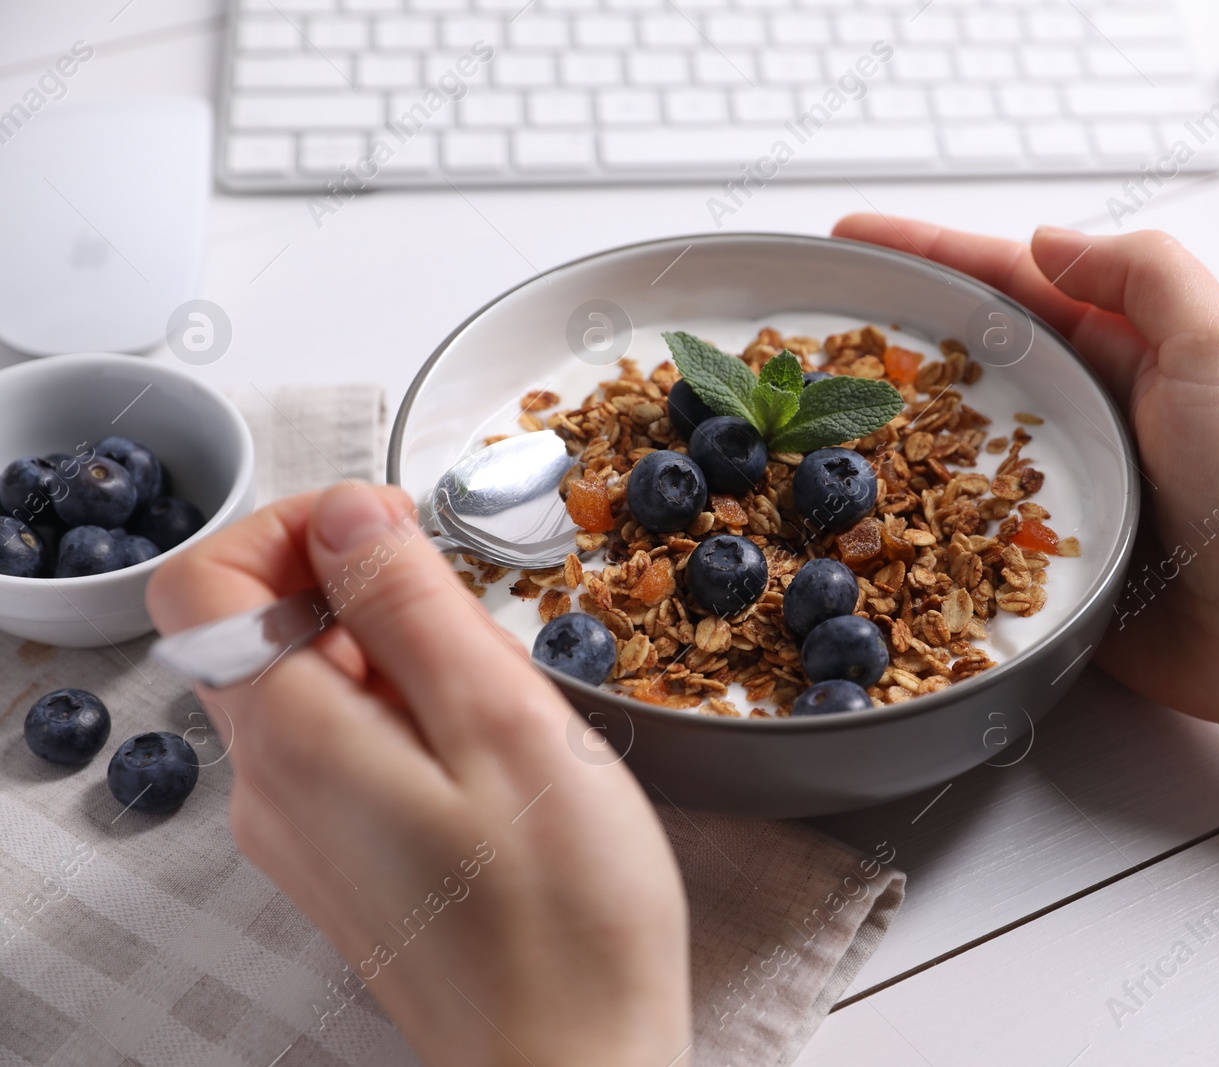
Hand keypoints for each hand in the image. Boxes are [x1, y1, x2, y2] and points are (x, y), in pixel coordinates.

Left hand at [147, 483, 689, 1066]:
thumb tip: (346, 513)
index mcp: (294, 739)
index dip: (294, 526)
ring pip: (316, 683)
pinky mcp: (346, 856)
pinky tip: (492, 761)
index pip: (206, 580)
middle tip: (474, 634)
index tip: (392, 533)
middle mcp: (272, 785)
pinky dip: (412, 715)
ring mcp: (303, 828)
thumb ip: (409, 604)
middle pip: (262, 625)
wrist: (570, 1061)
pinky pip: (349, 745)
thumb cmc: (560, 915)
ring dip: (401, 656)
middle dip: (367, 591)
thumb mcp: (502, 721)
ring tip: (500, 711)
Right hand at [831, 216, 1218, 736]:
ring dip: (901, 429)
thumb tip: (1044, 241)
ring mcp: (1074, 489)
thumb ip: (1140, 274)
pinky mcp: (1059, 565)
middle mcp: (1098, 414)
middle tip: (820, 327)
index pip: (1014, 282)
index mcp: (1132, 350)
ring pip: (965, 445)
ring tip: (824, 414)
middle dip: (902, 335)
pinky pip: (975, 533)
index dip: (932, 255)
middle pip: (978, 358)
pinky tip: (873, 518)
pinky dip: (927, 520)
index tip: (855, 240)